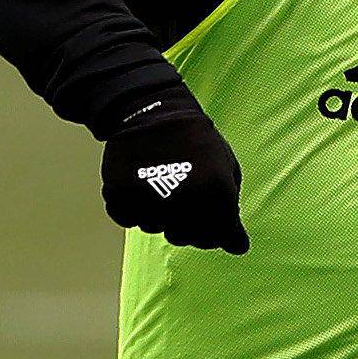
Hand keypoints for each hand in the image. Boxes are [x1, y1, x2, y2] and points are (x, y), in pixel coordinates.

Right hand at [101, 108, 248, 253]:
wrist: (152, 110)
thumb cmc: (197, 141)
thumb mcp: (227, 168)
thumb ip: (232, 209)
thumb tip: (237, 248)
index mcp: (215, 192)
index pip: (220, 237)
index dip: (221, 236)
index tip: (220, 229)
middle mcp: (182, 200)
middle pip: (186, 238)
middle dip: (189, 226)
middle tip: (186, 201)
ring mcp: (149, 199)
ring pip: (156, 229)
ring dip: (161, 215)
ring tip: (163, 184)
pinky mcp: (120, 194)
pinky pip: (128, 219)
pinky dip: (134, 208)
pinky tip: (143, 186)